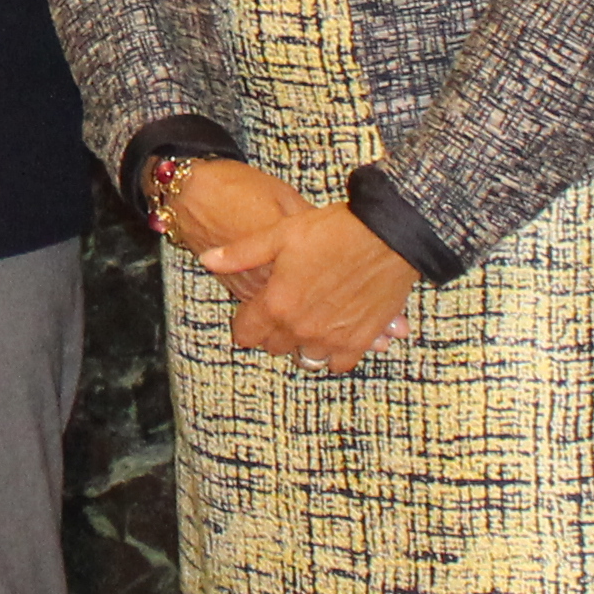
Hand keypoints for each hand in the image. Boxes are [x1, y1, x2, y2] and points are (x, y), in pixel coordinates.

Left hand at [191, 171, 415, 366]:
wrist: (386, 235)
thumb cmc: (331, 230)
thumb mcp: (279, 234)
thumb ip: (240, 253)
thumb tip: (207, 260)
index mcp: (277, 305)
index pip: (247, 333)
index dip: (246, 323)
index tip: (251, 314)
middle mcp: (301, 328)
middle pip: (275, 346)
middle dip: (273, 331)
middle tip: (282, 310)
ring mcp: (331, 338)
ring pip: (305, 358)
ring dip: (302, 344)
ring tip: (308, 323)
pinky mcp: (359, 341)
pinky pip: (339, 363)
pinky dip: (334, 354)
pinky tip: (335, 333)